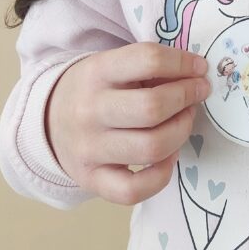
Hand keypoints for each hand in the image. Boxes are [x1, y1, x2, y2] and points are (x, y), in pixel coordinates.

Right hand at [45, 42, 210, 204]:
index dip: (183, 63)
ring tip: (185, 119)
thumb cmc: (96, 88)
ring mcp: (89, 150)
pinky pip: (134, 190)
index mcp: (97, 72)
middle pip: (153, 108)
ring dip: (182, 131)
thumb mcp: (113, 65)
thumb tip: (196, 74)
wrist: (49, 120)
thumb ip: (150, 68)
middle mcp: (89, 111)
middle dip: (187, 97)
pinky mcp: (91, 181)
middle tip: (198, 92)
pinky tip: (169, 155)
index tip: (199, 67)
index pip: (148, 60)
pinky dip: (162, 174)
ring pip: (152, 147)